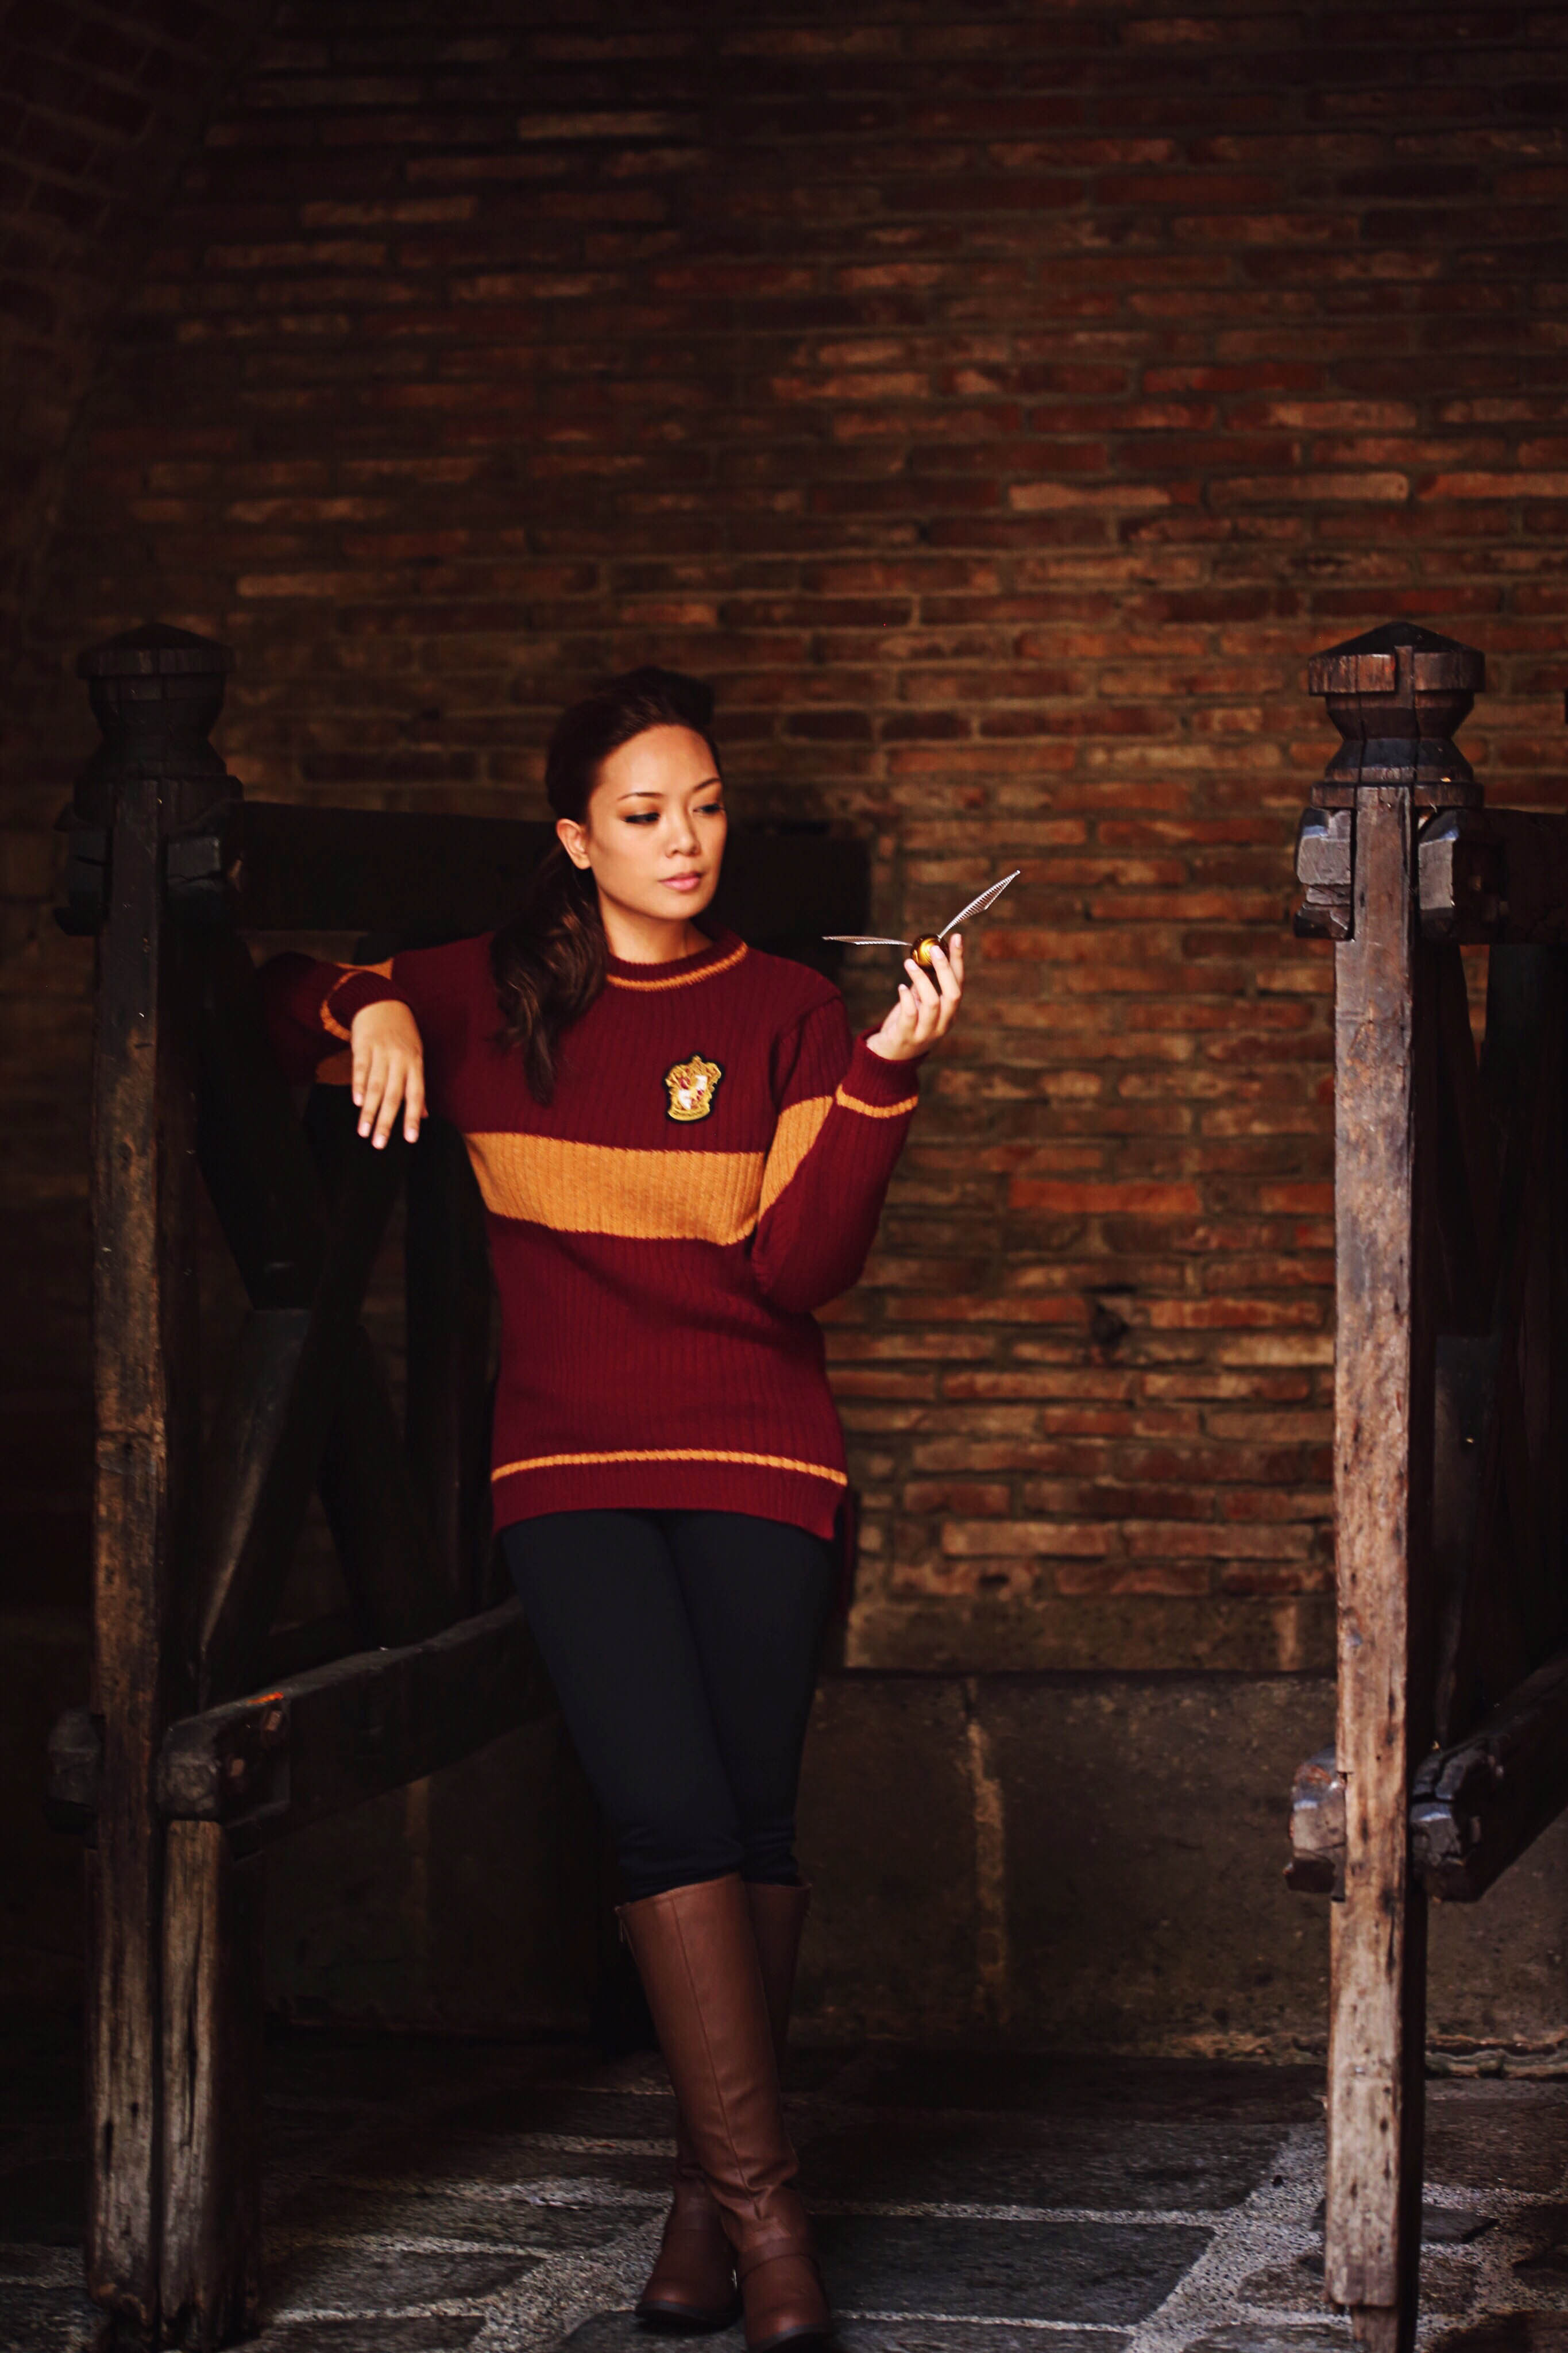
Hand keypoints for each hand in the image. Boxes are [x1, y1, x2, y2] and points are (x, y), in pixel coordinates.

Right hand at [350, 1001, 425, 1146]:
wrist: (381, 1002)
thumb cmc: (402, 1034)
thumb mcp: (415, 1056)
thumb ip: (417, 1086)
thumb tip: (424, 1114)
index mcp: (415, 1064)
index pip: (416, 1095)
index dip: (413, 1117)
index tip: (410, 1139)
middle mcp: (400, 1059)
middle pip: (393, 1095)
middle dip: (387, 1121)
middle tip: (379, 1143)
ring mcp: (381, 1052)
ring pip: (375, 1086)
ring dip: (369, 1111)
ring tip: (364, 1131)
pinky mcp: (363, 1046)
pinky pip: (361, 1068)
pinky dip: (358, 1085)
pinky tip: (356, 1102)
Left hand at [866, 934, 963, 1062]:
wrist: (891, 1056)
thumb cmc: (908, 1024)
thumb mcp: (921, 1003)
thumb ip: (926, 983)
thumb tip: (927, 953)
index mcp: (950, 1013)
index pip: (960, 983)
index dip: (958, 960)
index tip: (955, 937)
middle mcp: (943, 1023)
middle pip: (952, 994)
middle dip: (945, 968)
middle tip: (933, 949)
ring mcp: (926, 1032)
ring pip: (933, 1002)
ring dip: (921, 979)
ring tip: (908, 963)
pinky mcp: (907, 1036)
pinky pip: (911, 1014)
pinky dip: (907, 998)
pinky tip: (900, 987)